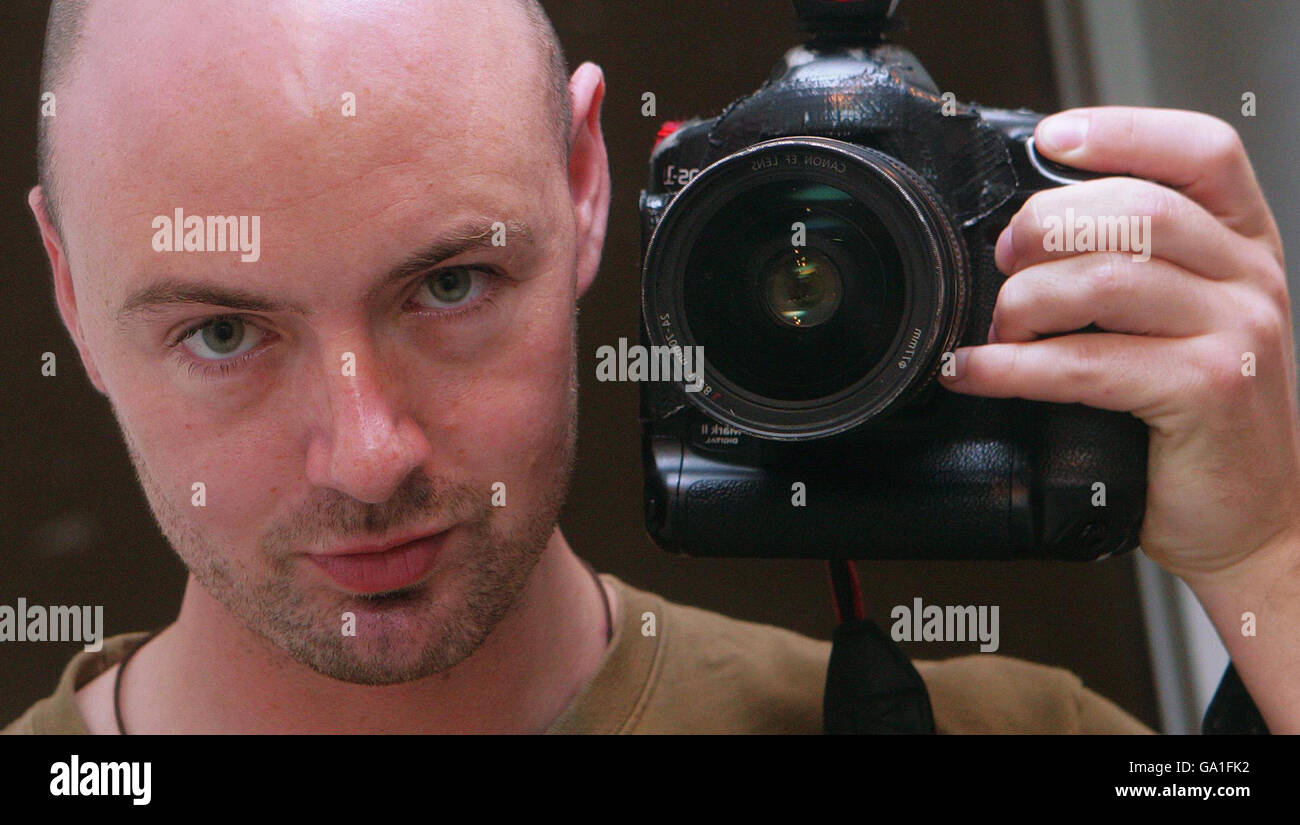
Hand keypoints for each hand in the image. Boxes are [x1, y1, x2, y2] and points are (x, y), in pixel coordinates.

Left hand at [939, 106, 1296, 582]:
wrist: (1255, 517)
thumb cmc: (1201, 420)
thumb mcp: (1184, 323)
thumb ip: (1134, 268)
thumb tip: (1027, 238)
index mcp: (1243, 245)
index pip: (1200, 152)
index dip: (1123, 132)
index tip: (1051, 139)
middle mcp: (1248, 277)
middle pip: (1134, 210)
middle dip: (1044, 227)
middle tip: (1004, 261)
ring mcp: (1235, 332)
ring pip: (1104, 280)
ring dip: (1024, 302)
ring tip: (997, 332)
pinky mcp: (1207, 389)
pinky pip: (1085, 363)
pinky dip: (1012, 368)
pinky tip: (977, 373)